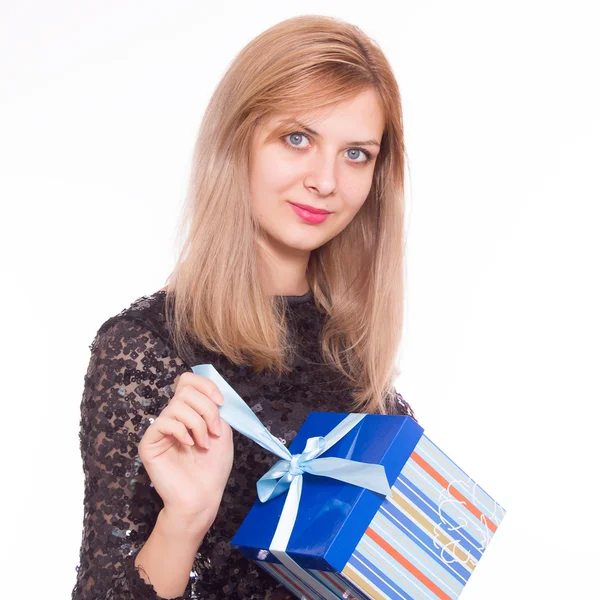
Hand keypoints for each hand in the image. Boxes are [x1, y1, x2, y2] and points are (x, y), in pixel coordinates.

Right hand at [138, 372, 233, 533]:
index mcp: (190, 411)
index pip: (188, 381)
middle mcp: (173, 416)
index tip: (220, 403)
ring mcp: (160, 429)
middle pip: (186, 390)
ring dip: (198, 424)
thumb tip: (209, 390)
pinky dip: (181, 431)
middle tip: (214, 431)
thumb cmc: (213, 467)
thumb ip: (215, 407)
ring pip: (177, 405)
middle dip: (207, 409)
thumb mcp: (223, 430)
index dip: (205, 386)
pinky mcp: (149, 443)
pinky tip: (189, 445)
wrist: (202, 496)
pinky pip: (164, 422)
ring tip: (204, 444)